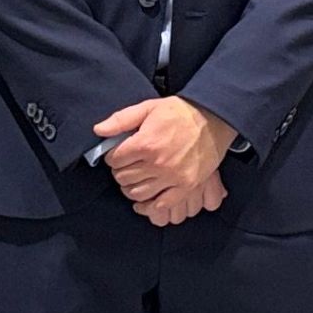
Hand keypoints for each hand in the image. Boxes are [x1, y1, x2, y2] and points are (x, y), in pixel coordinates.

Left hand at [94, 96, 235, 226]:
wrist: (213, 119)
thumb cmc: (180, 113)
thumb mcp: (148, 108)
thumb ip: (121, 119)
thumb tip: (98, 130)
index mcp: (146, 143)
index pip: (115, 159)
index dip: (112, 156)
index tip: (118, 154)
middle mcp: (157, 163)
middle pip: (124, 177)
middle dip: (120, 171)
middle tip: (126, 165)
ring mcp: (173, 177)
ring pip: (138, 193)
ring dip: (131, 187)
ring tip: (135, 179)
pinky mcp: (186, 186)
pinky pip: (162, 204)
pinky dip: (150, 205)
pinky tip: (145, 199)